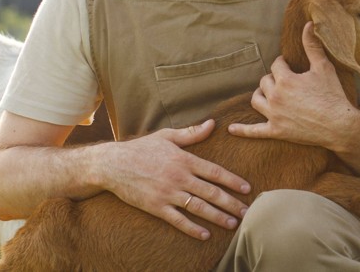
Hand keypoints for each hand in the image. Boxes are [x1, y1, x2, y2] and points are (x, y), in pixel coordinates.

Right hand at [95, 120, 250, 239]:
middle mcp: (178, 177)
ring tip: (233, 224)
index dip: (232, 181)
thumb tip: (213, 124)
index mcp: (183, 159)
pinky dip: (192, 228)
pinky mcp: (155, 206)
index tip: (246, 189)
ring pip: (198, 207)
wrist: (111, 164)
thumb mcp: (167, 136)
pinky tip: (205, 235)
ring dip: (217, 217)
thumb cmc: (141, 148)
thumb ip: (192, 133)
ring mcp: (167, 193)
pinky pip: (177, 219)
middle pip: (211, 192)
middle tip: (247, 212)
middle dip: (231, 203)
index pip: (214, 171)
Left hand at [228, 22, 359, 149]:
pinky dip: (242, 130)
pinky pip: (254, 131)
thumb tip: (308, 24)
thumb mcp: (324, 67)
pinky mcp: (276, 131)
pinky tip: (231, 129)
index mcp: (286, 80)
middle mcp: (275, 96)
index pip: (276, 64)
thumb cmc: (333, 95)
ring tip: (268, 93)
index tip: (290, 65)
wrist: (340, 126)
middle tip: (285, 80)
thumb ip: (312, 45)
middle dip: (273, 78)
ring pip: (256, 100)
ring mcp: (274, 115)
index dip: (283, 63)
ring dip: (260, 95)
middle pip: (264, 81)